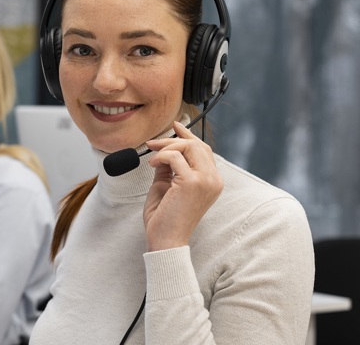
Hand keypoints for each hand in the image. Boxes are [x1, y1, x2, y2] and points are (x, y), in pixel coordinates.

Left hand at [142, 122, 222, 251]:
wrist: (165, 239)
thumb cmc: (165, 217)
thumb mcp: (167, 185)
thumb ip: (169, 167)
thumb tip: (163, 148)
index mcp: (212, 181)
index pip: (204, 150)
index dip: (189, 135)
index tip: (175, 125)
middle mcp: (214, 180)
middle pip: (197, 145)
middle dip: (172, 139)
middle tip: (152, 143)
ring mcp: (206, 181)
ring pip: (188, 147)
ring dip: (166, 146)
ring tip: (151, 156)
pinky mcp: (192, 183)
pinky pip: (175, 157)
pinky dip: (160, 156)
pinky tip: (151, 165)